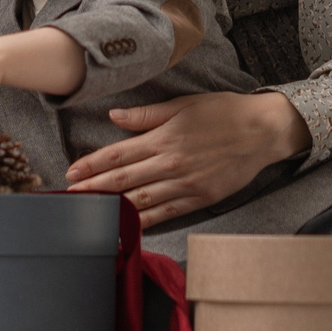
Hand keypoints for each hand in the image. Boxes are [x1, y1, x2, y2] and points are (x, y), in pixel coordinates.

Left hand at [63, 91, 311, 226]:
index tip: (71, 173)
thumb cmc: (224, 112)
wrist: (262, 131)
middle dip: (92, 189)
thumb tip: (114, 116)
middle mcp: (170, 164)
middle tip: (68, 197)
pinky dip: (144, 220)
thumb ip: (146, 115)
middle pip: (122, 181)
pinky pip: (165, 213)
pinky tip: (127, 225)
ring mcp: (185, 185)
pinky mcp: (199, 199)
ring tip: (90, 213)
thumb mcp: (183, 105)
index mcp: (163, 139)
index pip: (118, 155)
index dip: (91, 165)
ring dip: (112, 207)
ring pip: (140, 201)